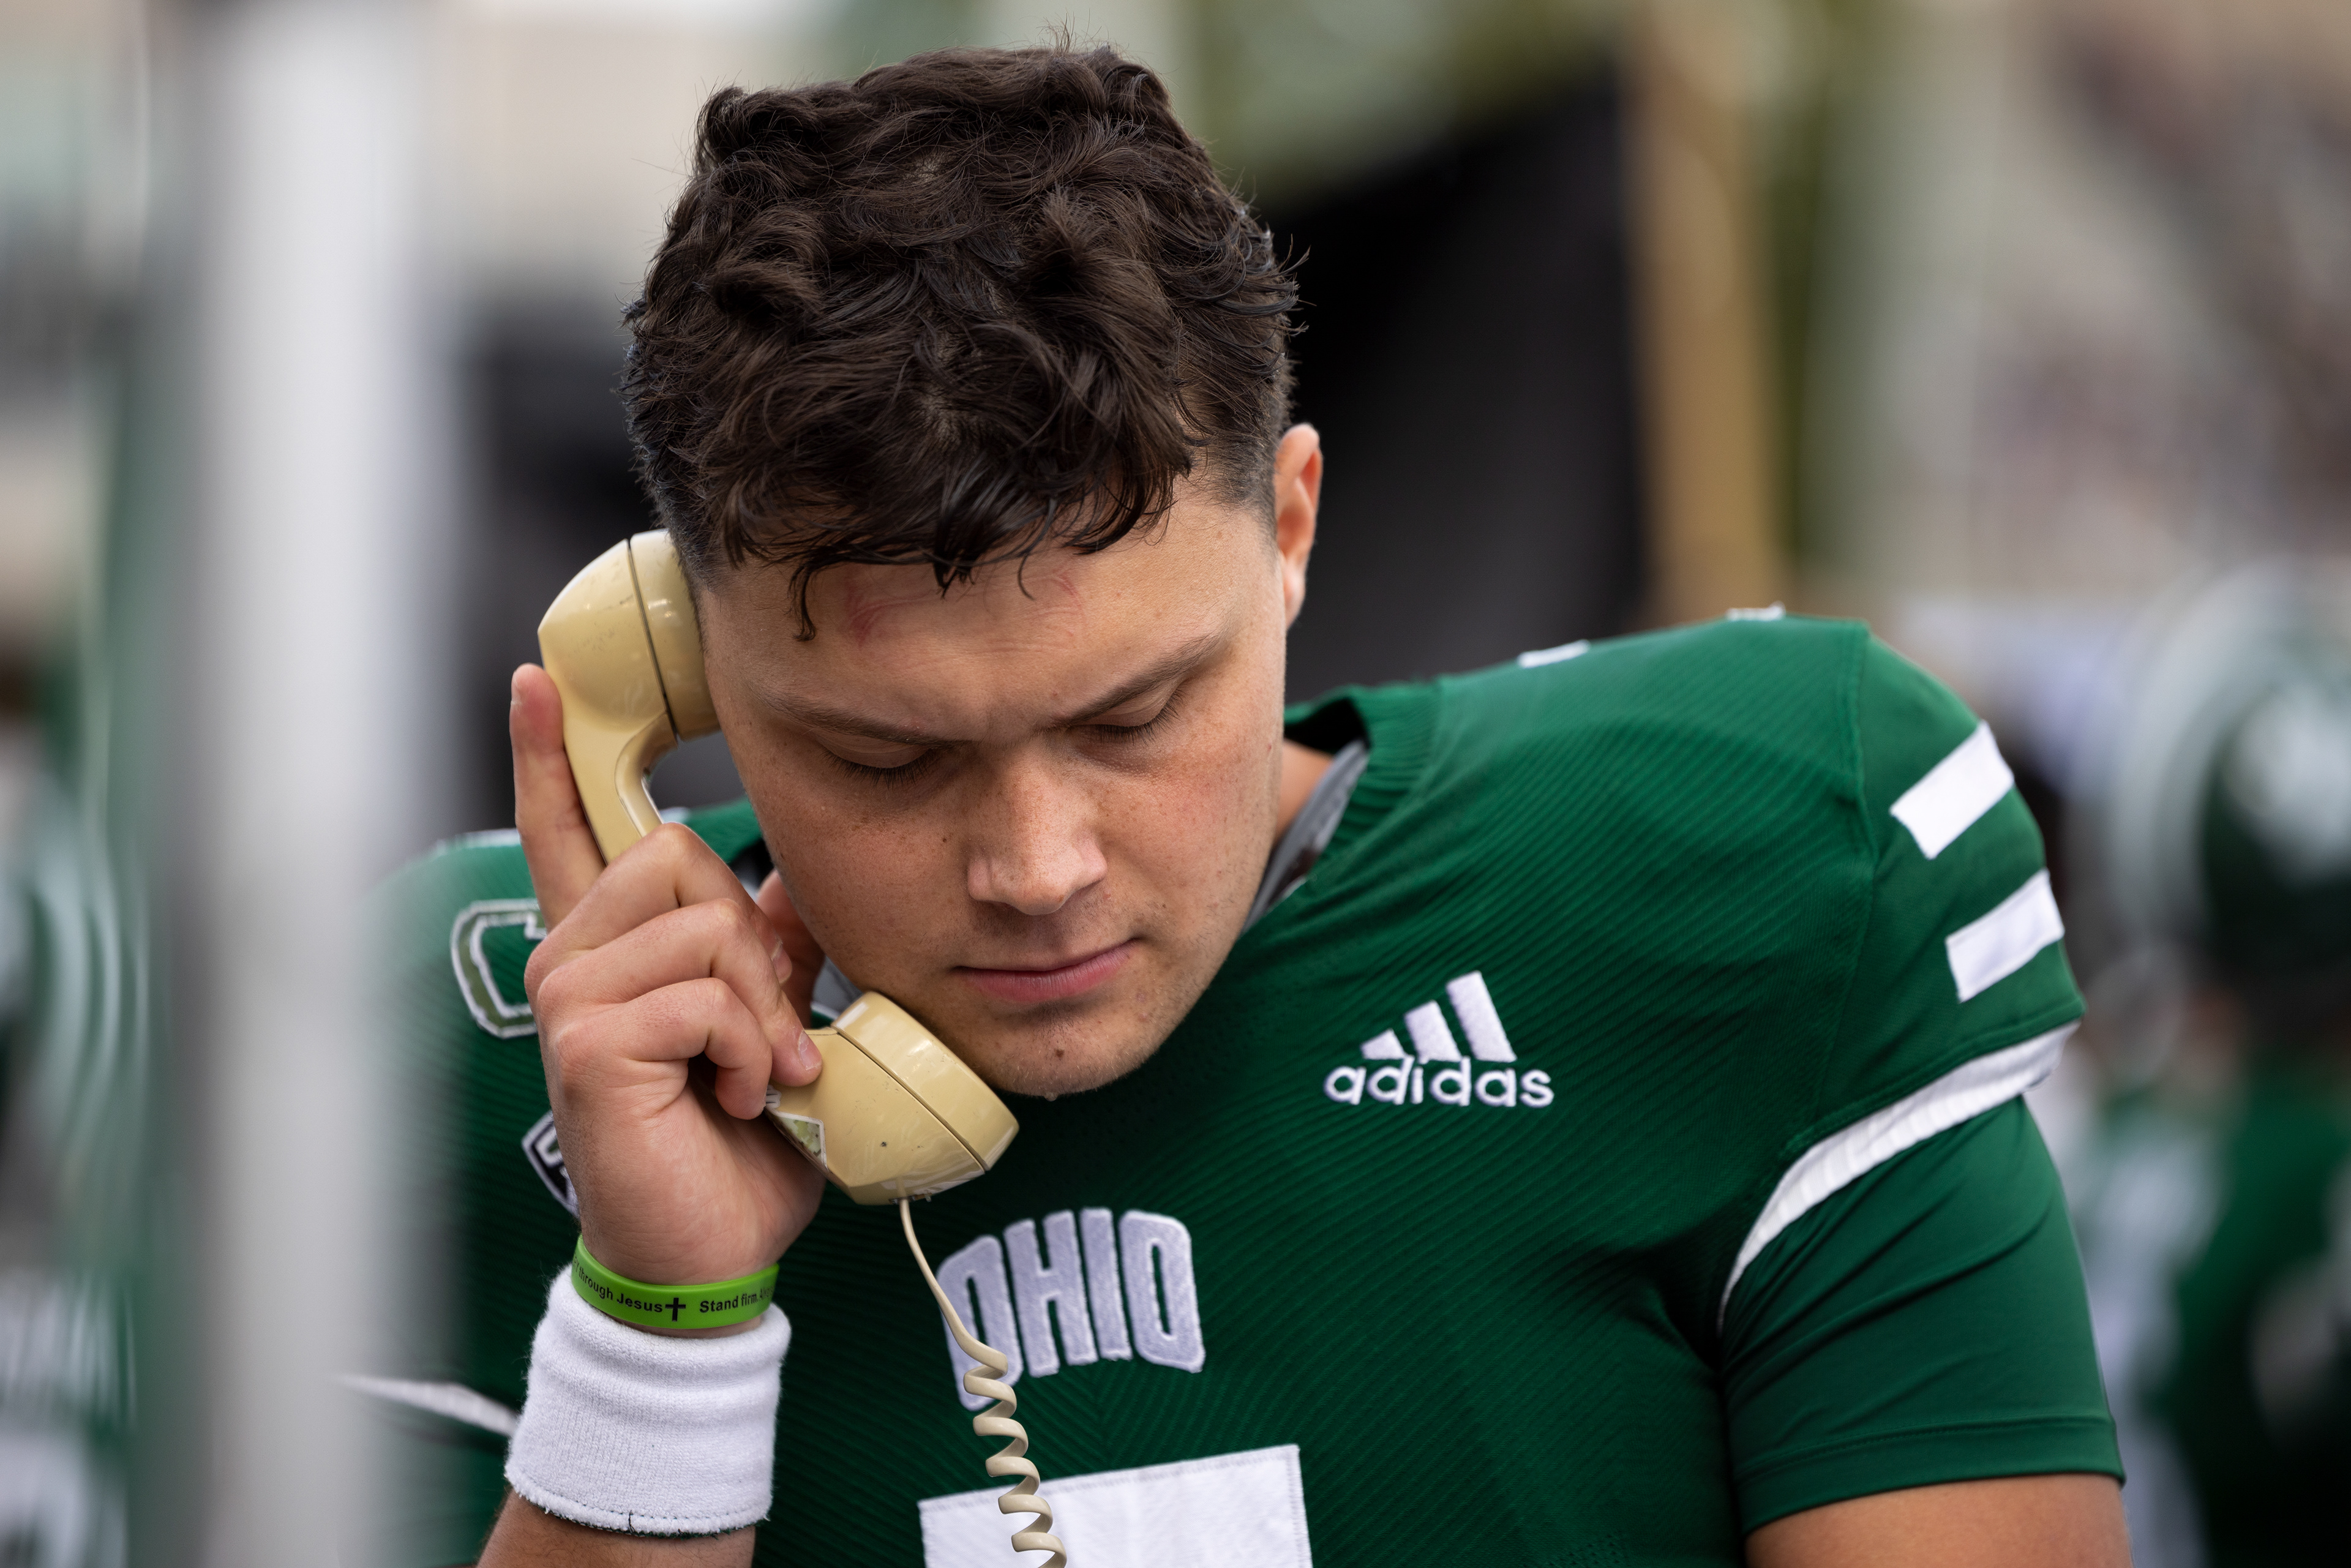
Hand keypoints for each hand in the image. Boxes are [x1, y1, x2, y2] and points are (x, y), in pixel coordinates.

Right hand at [511, 665, 826, 1323]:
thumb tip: (791, 878)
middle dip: (753, 942)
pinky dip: (747, 1051)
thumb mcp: (764, 1026)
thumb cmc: (734, 1146)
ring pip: (702, 923)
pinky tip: (733, 1098)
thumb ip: (766, 949)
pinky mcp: (585, 1043)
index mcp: (608, 953)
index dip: (549, 756)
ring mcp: (567, 998)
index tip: (536, 680)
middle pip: (677, 853)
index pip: (568, 832)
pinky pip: (703, 995)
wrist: (714, 1252)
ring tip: (751, 1074)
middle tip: (762, 1033)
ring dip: (758, 1007)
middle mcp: (570, 962)